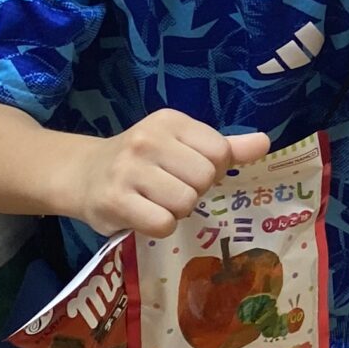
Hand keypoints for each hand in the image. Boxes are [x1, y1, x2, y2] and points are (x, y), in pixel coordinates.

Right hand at [72, 110, 268, 237]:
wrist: (82, 175)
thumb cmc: (142, 162)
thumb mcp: (181, 145)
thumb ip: (224, 146)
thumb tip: (265, 143)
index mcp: (169, 121)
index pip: (220, 152)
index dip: (213, 169)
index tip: (189, 171)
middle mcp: (147, 140)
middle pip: (204, 178)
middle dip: (194, 191)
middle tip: (170, 189)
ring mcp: (128, 170)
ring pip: (185, 202)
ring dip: (176, 211)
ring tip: (156, 201)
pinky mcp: (115, 200)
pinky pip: (162, 223)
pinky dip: (159, 226)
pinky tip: (143, 214)